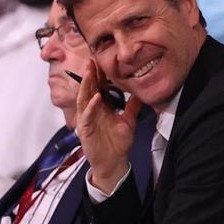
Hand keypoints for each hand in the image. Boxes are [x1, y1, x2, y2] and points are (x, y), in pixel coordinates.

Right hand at [76, 59, 141, 192]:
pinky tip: (96, 97)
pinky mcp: (84, 129)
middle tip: (91, 60)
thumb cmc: (118, 143)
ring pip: (83, 98)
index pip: (98, 87)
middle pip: (88, 89)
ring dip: (86, 85)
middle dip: (89, 75)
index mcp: (101, 107)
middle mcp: (91, 111)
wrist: (114, 162)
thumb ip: (132, 107)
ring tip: (90, 72)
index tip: (101, 61)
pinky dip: (90, 106)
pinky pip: (86, 115)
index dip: (99, 75)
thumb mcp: (129, 122)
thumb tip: (140, 94)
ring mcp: (86, 119)